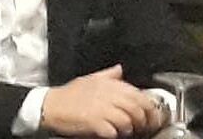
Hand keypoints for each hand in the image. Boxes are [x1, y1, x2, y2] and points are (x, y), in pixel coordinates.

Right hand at [41, 65, 167, 137]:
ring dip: (129, 128)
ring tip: (125, 130)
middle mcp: (107, 94)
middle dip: (143, 120)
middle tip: (143, 127)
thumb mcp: (90, 79)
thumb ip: (108, 75)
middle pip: (136, 108)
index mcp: (108, 84)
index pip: (138, 94)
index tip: (151, 115)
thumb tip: (120, 69)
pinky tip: (112, 133)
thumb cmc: (69, 95)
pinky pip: (113, 131)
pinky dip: (115, 134)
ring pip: (127, 120)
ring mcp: (100, 108)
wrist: (51, 105)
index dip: (148, 107)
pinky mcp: (93, 122)